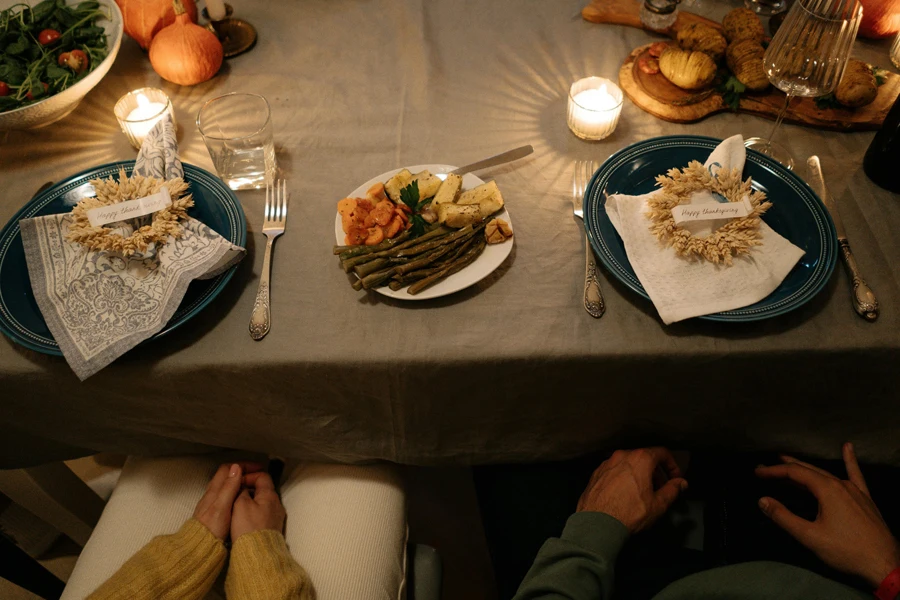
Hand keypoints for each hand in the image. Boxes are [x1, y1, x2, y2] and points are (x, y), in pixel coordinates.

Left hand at [194, 462, 263, 540]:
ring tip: (252, 486)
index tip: (258, 468)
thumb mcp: (223, 506)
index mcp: (214, 490)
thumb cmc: (212, 528)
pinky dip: (236, 492)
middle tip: (257, 475)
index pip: (228, 469)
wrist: (199, 548)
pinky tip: (242, 500)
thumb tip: (236, 467)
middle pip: (226, 475)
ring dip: (239, 482)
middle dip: (242, 472)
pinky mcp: (213, 512)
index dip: (243, 465)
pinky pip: (225, 495)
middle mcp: (211, 494)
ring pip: (226, 486)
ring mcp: (211, 503)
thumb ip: (229, 487)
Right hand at [231, 471, 286, 541]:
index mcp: (270, 495)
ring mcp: (276, 516)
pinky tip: (243, 519)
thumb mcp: (240, 505)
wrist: (258, 554)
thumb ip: (241, 491)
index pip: (262, 476)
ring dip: (250, 502)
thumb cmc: (248, 527)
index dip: (249, 476)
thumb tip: (243, 485)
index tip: (238, 482)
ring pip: (262, 502)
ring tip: (236, 507)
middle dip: (249, 489)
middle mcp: (276, 504)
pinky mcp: (273, 527)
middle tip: (235, 494)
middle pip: (263, 489)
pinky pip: (263, 514)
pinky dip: (253, 512)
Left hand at [577, 447, 687, 533]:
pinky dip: (623, 477)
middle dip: (656, 472)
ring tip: (642, 494)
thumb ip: (672, 490)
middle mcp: (622, 455)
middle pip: (644, 458)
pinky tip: (624, 495)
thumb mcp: (658, 504)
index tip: (675, 479)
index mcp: (639, 459)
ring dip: (639, 474)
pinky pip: (615, 471)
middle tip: (660, 489)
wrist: (597, 523)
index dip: (672, 465)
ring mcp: (606, 463)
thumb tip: (682, 482)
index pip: (662, 453)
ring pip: (628, 464)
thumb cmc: (631, 513)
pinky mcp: (596, 473)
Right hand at [756, 443, 899, 587]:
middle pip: (808, 470)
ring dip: (806, 468)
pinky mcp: (865, 498)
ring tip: (789, 461)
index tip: (757, 472)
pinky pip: (855, 475)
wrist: (884, 563)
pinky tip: (848, 447)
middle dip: (785, 468)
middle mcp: (840, 484)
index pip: (794, 473)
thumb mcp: (810, 536)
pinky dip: (850, 461)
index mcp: (827, 490)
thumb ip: (784, 517)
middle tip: (766, 468)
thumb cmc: (846, 550)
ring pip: (826, 473)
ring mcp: (855, 490)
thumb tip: (763, 501)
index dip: (774, 471)